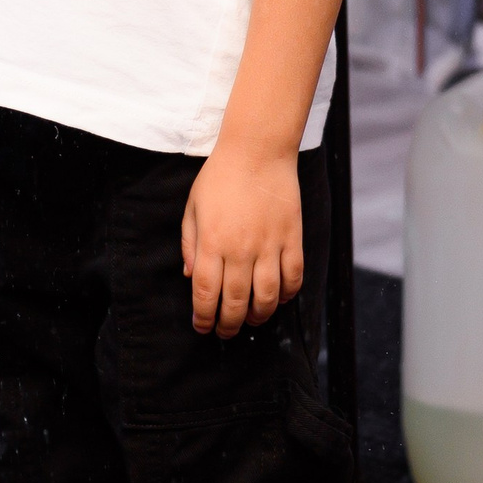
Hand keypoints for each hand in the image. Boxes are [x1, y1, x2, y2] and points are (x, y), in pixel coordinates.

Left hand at [181, 145, 303, 338]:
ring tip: (252, 320)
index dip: (203, 317)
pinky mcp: (292, 238)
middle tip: (225, 332)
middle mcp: (240, 249)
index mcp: (212, 242)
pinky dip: (287, 294)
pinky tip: (279, 298)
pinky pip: (293, 276)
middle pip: (235, 302)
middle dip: (228, 324)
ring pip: (267, 297)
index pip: (206, 294)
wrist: (257, 150)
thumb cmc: (220, 176)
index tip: (202, 327)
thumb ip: (189, 244)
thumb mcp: (193, 207)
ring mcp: (269, 245)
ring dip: (259, 316)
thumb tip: (190, 276)